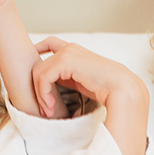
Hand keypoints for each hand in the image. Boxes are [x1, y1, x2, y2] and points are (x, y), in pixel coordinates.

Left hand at [33, 38, 148, 154]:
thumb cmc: (105, 89)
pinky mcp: (66, 61)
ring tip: (49, 111)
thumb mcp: (80, 82)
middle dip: (36, 88)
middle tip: (46, 109)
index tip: (30, 73)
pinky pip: (43, 77)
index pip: (49, 44)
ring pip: (38, 72)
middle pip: (39, 64)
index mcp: (74, 51)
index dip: (37, 52)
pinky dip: (43, 94)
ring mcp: (67, 53)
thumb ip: (66, 79)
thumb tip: (49, 88)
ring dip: (40, 95)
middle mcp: (69, 49)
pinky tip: (51, 106)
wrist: (123, 88)